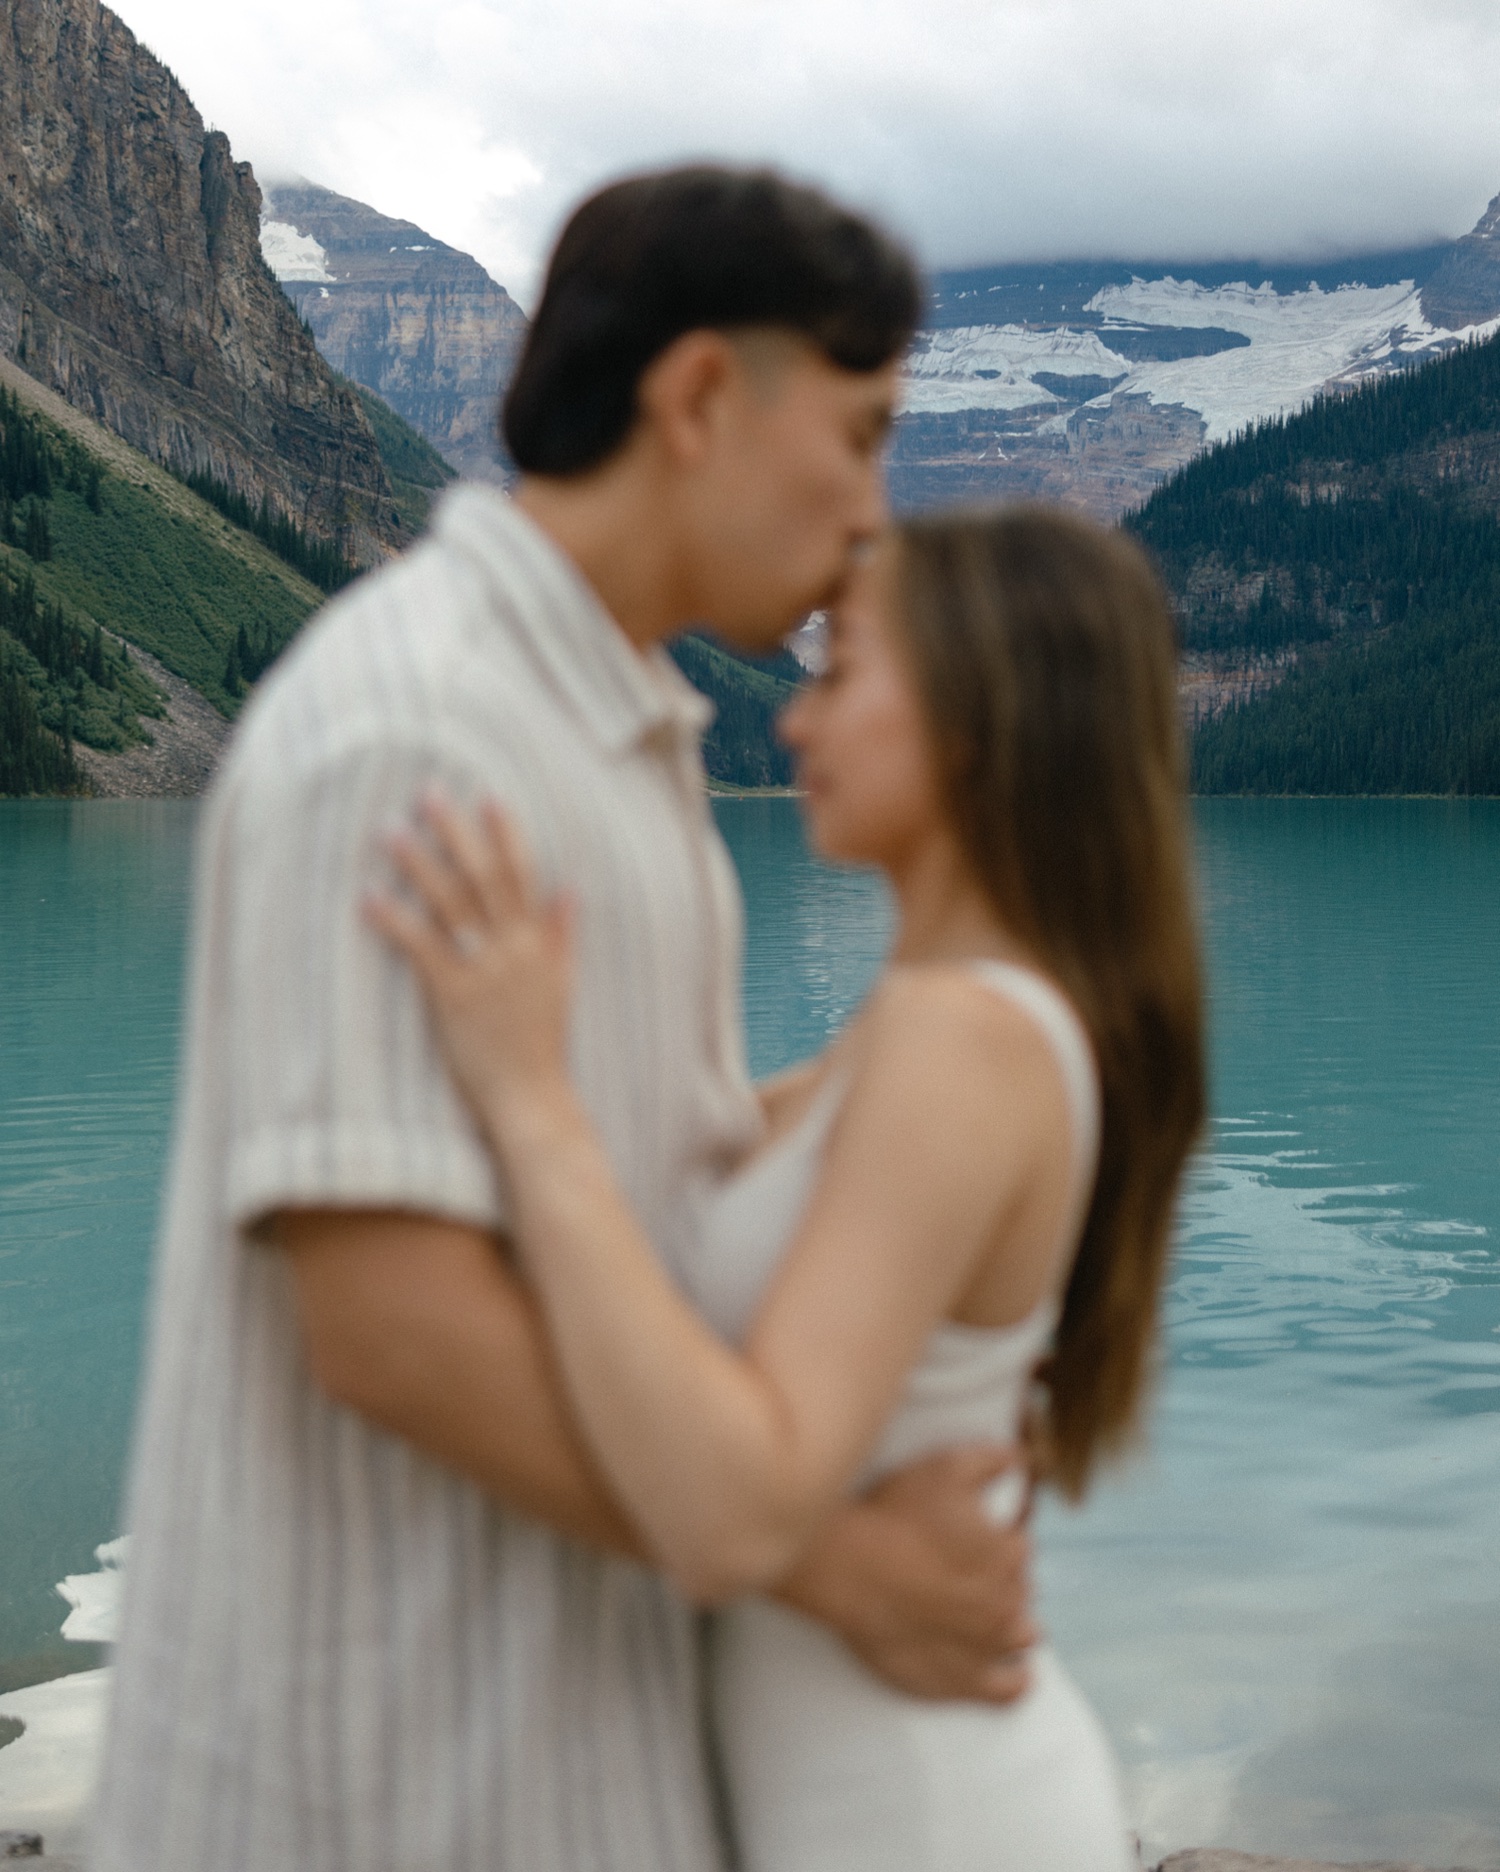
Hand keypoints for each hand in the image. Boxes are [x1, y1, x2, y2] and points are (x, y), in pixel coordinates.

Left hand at [365, 791, 575, 1137]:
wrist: (533, 1096)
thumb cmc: (542, 1043)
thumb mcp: (561, 982)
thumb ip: (562, 933)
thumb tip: (569, 888)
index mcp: (537, 943)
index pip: (523, 875)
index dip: (505, 834)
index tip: (488, 796)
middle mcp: (512, 949)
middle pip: (482, 877)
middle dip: (456, 832)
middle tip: (429, 793)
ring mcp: (483, 971)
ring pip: (450, 904)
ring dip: (419, 863)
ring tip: (390, 830)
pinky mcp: (454, 996)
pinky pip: (421, 948)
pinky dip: (396, 919)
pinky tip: (369, 896)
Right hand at [774, 1444, 1036, 1703]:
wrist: (848, 1569)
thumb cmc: (893, 1517)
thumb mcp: (945, 1467)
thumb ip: (992, 1459)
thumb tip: (1023, 1457)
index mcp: (1009, 1553)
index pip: (1020, 1545)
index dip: (997, 1538)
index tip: (975, 1535)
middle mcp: (1008, 1603)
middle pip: (1020, 1590)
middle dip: (1000, 1579)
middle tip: (965, 1569)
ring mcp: (985, 1647)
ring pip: (1020, 1636)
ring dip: (1012, 1625)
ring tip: (992, 1617)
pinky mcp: (959, 1680)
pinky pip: (1004, 1691)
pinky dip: (1013, 1682)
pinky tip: (1014, 1676)